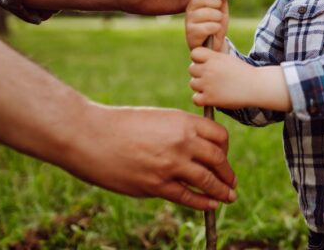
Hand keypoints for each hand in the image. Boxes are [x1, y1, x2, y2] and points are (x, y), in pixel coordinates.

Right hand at [65, 105, 236, 209]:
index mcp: (184, 121)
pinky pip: (187, 197)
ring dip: (221, 191)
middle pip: (218, 160)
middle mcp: (182, 142)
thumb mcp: (158, 118)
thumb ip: (179, 132)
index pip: (220, 136)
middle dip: (228, 173)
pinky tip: (211, 205)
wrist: (91, 136)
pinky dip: (202, 202)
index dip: (226, 149)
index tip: (224, 156)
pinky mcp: (156, 185)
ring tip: (228, 197)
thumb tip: (196, 149)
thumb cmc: (122, 125)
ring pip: (207, 181)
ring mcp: (171, 165)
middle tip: (232, 181)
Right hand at [186, 0, 227, 50]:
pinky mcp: (191, 35)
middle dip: (215, 3)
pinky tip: (215, 30)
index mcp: (196, 0)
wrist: (215, 45)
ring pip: (203, 13)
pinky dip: (215, 27)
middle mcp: (189, 10)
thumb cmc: (217, 23)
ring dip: (217, 17)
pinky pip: (205, 27)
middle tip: (219, 10)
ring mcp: (189, 22)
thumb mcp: (222, 7)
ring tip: (218, 22)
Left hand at [188, 47, 291, 111]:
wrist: (257, 86)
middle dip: (199, 73)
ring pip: (192, 84)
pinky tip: (211, 98)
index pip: (194, 53)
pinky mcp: (209, 98)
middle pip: (191, 69)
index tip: (206, 64)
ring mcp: (208, 84)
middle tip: (211, 78)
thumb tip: (199, 62)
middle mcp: (209, 69)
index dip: (199, 59)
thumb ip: (214, 59)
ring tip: (214, 88)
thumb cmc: (244, 73)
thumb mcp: (229, 60)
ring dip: (200, 87)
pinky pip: (195, 99)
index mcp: (214, 58)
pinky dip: (201, 100)